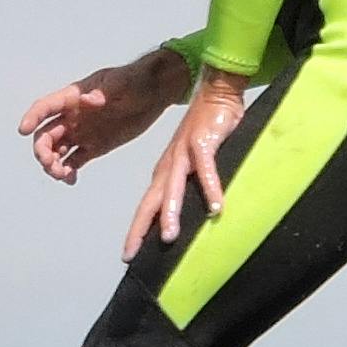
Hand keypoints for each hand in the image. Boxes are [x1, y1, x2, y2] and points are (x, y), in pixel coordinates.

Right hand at [19, 47, 190, 183]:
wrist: (154, 93)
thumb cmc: (135, 81)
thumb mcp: (120, 83)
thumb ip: (103, 92)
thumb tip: (86, 100)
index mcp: (72, 98)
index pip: (45, 107)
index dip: (32, 117)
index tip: (22, 130)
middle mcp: (71, 117)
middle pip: (46, 135)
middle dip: (42, 151)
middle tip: (51, 164)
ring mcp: (81, 133)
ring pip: (56, 152)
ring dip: (52, 165)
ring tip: (62, 175)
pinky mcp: (93, 148)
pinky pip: (73, 162)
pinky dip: (68, 172)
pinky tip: (71, 179)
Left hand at [123, 67, 252, 259]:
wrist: (215, 93)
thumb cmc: (206, 129)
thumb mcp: (194, 161)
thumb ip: (193, 184)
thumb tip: (199, 213)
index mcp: (165, 171)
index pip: (146, 206)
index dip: (136, 230)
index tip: (129, 254)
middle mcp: (169, 165)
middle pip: (150, 202)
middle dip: (140, 229)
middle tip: (132, 253)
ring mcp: (184, 154)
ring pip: (173, 187)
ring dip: (171, 211)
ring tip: (169, 236)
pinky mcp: (203, 144)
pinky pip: (207, 170)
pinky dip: (210, 188)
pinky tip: (217, 207)